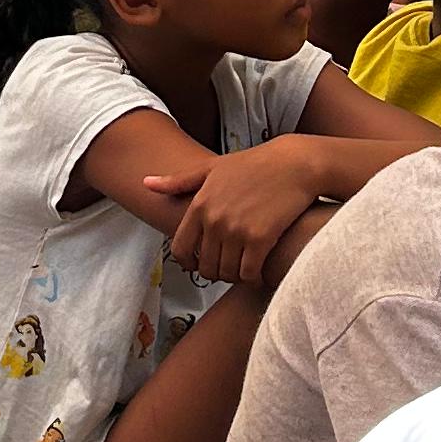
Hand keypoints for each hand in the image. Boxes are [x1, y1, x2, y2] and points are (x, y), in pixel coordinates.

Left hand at [149, 136, 317, 282]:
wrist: (294, 163)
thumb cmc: (255, 164)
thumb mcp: (212, 168)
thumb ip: (178, 181)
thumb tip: (146, 183)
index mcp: (199, 204)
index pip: (181, 249)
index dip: (189, 263)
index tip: (201, 264)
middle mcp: (214, 220)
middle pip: (205, 266)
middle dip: (216, 271)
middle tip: (228, 266)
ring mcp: (236, 230)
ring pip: (227, 273)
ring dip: (235, 276)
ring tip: (244, 268)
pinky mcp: (260, 239)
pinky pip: (248, 273)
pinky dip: (253, 277)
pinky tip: (259, 271)